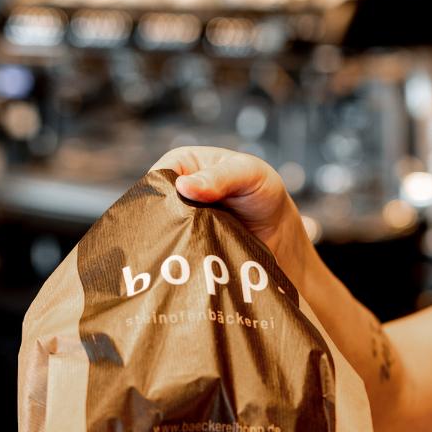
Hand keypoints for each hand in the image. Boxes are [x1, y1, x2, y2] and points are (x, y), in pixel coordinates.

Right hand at [152, 145, 311, 280]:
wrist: (279, 232)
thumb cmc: (264, 192)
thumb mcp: (248, 174)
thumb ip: (220, 178)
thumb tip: (183, 186)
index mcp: (181, 164)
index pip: (156, 180)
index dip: (158, 199)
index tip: (167, 220)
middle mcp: (174, 191)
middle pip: (153, 209)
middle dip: (161, 225)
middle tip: (170, 244)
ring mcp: (176, 220)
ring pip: (159, 233)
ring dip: (168, 245)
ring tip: (174, 260)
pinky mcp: (182, 244)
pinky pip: (171, 251)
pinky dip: (176, 259)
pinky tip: (179, 268)